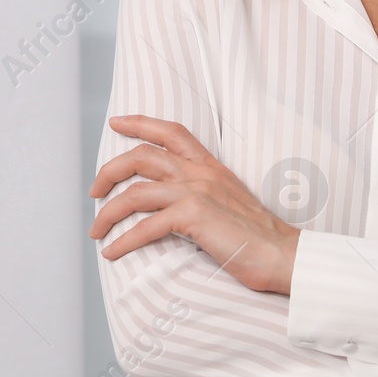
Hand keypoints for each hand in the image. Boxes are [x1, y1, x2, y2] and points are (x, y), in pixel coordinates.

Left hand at [88, 114, 300, 293]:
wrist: (283, 254)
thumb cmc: (258, 236)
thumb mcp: (229, 201)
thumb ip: (203, 193)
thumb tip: (172, 206)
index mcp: (209, 166)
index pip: (171, 131)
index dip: (140, 123)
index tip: (116, 123)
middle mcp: (200, 173)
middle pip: (140, 157)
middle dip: (109, 172)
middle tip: (94, 192)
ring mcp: (196, 193)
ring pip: (135, 194)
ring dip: (108, 214)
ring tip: (96, 231)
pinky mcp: (194, 217)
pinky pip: (146, 227)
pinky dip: (124, 241)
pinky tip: (112, 252)